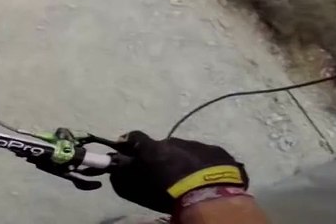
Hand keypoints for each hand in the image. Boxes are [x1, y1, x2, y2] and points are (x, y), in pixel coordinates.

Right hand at [110, 131, 247, 213]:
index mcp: (154, 149)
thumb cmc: (172, 193)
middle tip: (168, 172)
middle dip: (165, 155)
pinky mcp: (220, 152)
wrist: (210, 197)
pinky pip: (209, 155)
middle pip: (166, 145)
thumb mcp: (144, 187)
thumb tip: (115, 169)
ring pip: (188, 149)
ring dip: (187, 159)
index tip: (130, 150)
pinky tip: (208, 176)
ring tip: (191, 176)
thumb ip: (129, 175)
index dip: (131, 143)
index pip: (135, 138)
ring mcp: (199, 145)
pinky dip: (206, 163)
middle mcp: (175, 141)